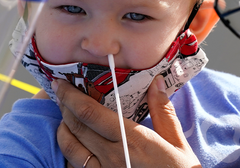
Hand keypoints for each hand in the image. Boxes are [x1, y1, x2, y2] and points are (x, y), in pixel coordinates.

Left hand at [54, 75, 200, 167]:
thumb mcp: (178, 143)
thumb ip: (163, 111)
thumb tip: (156, 82)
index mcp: (131, 140)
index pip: (90, 113)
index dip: (71, 96)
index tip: (61, 84)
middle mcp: (112, 157)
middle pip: (75, 127)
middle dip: (64, 108)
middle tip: (61, 95)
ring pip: (69, 149)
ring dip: (63, 131)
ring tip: (65, 120)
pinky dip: (69, 155)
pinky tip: (76, 147)